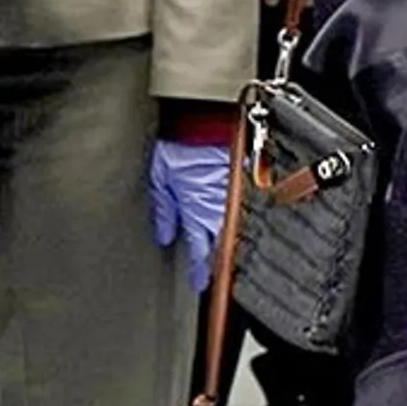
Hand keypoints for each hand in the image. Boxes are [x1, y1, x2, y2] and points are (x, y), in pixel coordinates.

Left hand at [148, 139, 234, 293]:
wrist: (207, 122)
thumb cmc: (180, 146)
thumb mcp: (160, 180)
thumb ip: (163, 211)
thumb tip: (164, 235)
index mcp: (198, 214)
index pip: (201, 252)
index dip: (200, 270)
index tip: (200, 283)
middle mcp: (220, 211)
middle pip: (222, 247)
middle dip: (219, 263)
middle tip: (218, 277)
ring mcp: (236, 199)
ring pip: (236, 231)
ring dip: (231, 245)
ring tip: (229, 259)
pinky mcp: (247, 184)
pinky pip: (245, 210)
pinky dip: (241, 222)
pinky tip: (239, 228)